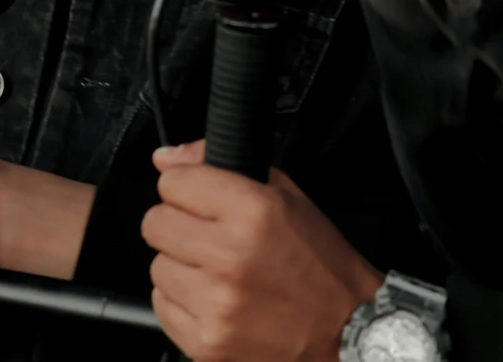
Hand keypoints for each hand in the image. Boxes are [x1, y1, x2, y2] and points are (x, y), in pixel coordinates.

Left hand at [145, 140, 382, 361]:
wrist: (347, 331)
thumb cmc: (321, 265)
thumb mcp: (288, 199)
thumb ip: (222, 168)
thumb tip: (165, 159)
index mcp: (253, 213)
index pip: (172, 183)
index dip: (186, 189)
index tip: (200, 201)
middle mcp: (230, 257)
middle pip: (155, 224)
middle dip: (178, 225)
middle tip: (209, 238)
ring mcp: (215, 304)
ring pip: (157, 267)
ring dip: (182, 267)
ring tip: (219, 274)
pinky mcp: (206, 342)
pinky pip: (163, 307)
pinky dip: (183, 303)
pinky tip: (215, 301)